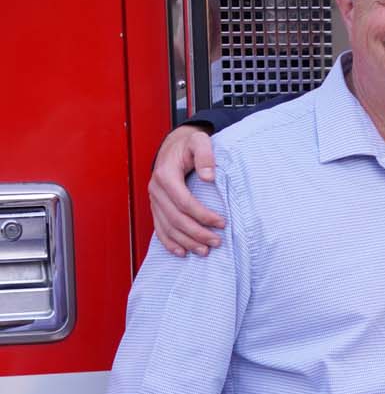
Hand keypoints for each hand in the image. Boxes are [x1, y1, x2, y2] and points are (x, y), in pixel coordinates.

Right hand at [149, 127, 224, 256]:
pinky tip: (182, 252)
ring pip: (168, 227)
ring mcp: (154, 200)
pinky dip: (170, 243)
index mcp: (165, 174)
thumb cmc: (188, 145)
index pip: (184, 202)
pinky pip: (159, 229)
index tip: (222, 223)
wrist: (173, 146)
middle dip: (197, 233)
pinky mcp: (156, 207)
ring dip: (186, 242)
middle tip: (217, 242)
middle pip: (176, 219)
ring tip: (205, 251)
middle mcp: (156, 189)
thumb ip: (205, 155)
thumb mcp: (199, 141)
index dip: (203, 215)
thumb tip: (209, 177)